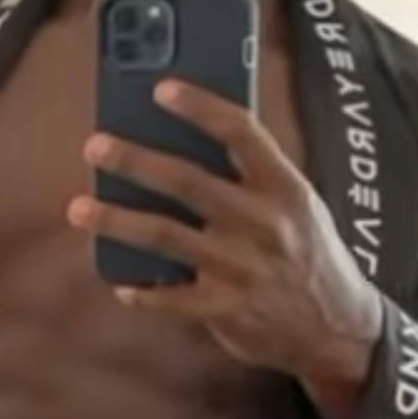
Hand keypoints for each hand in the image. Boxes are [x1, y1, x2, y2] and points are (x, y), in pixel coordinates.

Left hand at [68, 78, 382, 418]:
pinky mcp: (225, 309)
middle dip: (133, 161)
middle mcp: (262, 223)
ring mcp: (241, 268)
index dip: (200, 107)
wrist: (338, 329)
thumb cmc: (307, 255)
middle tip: (95, 147)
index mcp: (284, 188)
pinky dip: (141, 291)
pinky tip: (120, 283)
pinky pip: (169, 298)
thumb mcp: (297, 207)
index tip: (161, 89)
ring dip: (114, 221)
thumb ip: (252, 179)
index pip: (240, 133)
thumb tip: (183, 145)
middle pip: (185, 181)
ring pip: (162, 236)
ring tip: (79, 209)